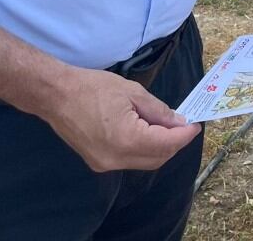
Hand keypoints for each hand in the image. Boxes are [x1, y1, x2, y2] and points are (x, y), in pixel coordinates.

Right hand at [41, 67, 200, 172]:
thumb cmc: (93, 87)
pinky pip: (129, 160)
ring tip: (166, 126)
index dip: (184, 136)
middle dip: (174, 143)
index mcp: (127, 139)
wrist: (56, 95)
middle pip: (157, 158)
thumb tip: (178, 122)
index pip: (166, 144)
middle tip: (183, 125)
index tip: (195, 125)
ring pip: (144, 162)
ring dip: (159, 147)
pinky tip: (147, 132)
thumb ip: (158, 110)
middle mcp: (116, 159)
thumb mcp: (132, 92)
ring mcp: (105, 164)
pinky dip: (143, 149)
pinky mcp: (98, 163)